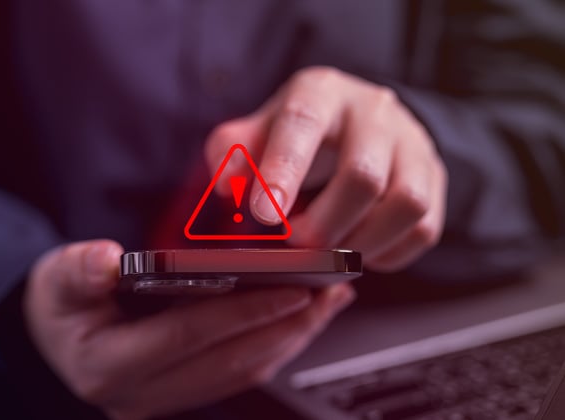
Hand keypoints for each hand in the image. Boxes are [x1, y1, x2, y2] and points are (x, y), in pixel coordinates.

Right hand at [24, 240, 354, 418]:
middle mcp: (145, 393)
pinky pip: (240, 373)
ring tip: (327, 303)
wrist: (53, 345)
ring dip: (290, 337)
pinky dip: (274, 345)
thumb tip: (108, 260)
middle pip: (231, 361)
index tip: (291, 289)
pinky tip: (298, 321)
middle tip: (328, 292)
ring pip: (244, 372)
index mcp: (111, 365)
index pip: (190, 336)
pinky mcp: (187, 393)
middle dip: (286, 326)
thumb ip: (79, 271)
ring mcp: (168, 399)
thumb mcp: (57, 281)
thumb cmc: (59, 309)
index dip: (243, 311)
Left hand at [206, 66, 447, 271]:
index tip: (265, 215)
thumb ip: (233, 152)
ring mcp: (412, 143)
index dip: (283, 170)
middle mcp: (374, 111)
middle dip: (325, 224)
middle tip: (298, 244)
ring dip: (362, 243)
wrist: (359, 121)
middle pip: (362, 176)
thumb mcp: (261, 130)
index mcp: (321, 93)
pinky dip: (389, 253)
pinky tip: (360, 251)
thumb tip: (227, 185)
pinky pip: (425, 228)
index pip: (303, 123)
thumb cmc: (301, 133)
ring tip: (332, 252)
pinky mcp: (434, 177)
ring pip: (405, 204)